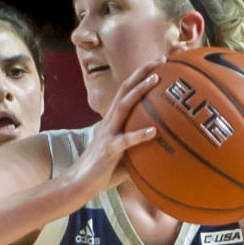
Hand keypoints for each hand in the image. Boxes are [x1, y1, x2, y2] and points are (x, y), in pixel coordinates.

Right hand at [69, 62, 160, 199]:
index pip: (127, 91)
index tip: (159, 64)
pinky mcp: (108, 150)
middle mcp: (110, 122)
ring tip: (156, 79)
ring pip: (124, 106)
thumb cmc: (103, 172)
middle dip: (143, 72)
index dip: (141, 75)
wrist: (80, 184)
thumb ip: (140, 148)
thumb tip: (164, 148)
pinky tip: (153, 131)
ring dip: (140, 90)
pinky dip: (139, 134)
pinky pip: (126, 140)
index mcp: (113, 120)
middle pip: (126, 89)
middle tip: (161, 59)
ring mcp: (108, 134)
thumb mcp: (125, 156)